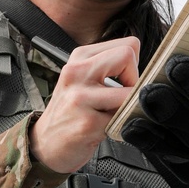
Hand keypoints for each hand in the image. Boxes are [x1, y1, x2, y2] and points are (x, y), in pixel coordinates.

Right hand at [29, 38, 138, 173]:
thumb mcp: (83, 79)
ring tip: (110, 114)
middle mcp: (77, 73)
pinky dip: (120, 126)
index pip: (128, 45)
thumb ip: (109, 66)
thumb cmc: (70, 111)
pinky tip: (103, 128)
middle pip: (127, 56)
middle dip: (134, 81)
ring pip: (130, 92)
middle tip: (121, 98)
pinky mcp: (88, 123)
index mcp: (79, 57)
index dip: (133, 67)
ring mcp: (81, 98)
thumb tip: (142, 68)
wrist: (46, 143)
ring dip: (127, 107)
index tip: (123, 83)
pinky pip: (122, 119)